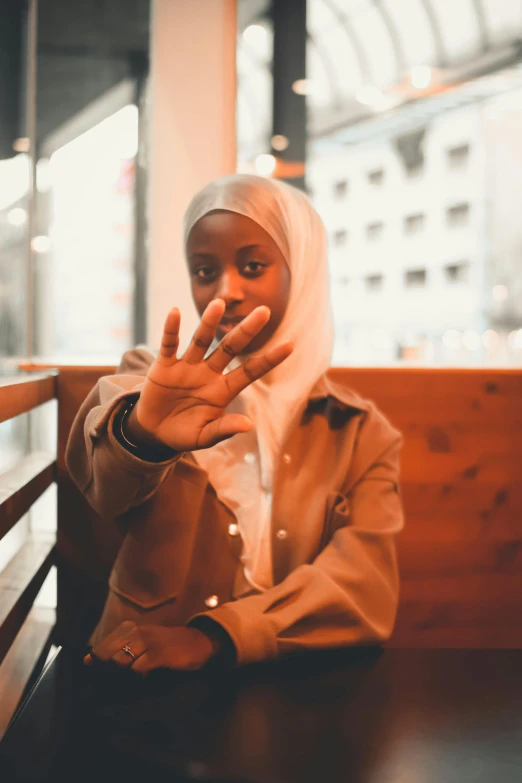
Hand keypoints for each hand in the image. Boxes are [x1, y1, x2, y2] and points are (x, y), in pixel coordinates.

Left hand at [84, 621, 216, 673]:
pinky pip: (137, 668)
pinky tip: (142, 678)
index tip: (95, 673)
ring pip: (120, 661)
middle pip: (107, 655)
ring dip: (121, 674)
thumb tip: (88, 660)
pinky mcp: (158, 654)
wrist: (197, 641)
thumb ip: (118, 649)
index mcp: (128, 627)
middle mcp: (136, 631)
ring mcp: (147, 641)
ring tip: (126, 681)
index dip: (96, 662)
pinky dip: (136, 676)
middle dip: (105, 670)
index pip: (102, 646)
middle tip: (111, 682)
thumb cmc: (167, 644)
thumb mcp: (142, 642)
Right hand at [133, 299, 292, 451]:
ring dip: (209, 323)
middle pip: (230, 347)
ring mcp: (187, 366)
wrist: (155, 432)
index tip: (290, 345)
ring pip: (201, 341)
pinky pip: (170, 344)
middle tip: (265, 311)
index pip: (250, 371)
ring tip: (218, 304)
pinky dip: (172, 329)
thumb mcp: (204, 437)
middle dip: (247, 330)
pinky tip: (175, 312)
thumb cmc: (184, 434)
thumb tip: (247, 425)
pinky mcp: (165, 366)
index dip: (269, 359)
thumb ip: (223, 429)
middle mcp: (209, 373)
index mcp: (223, 390)